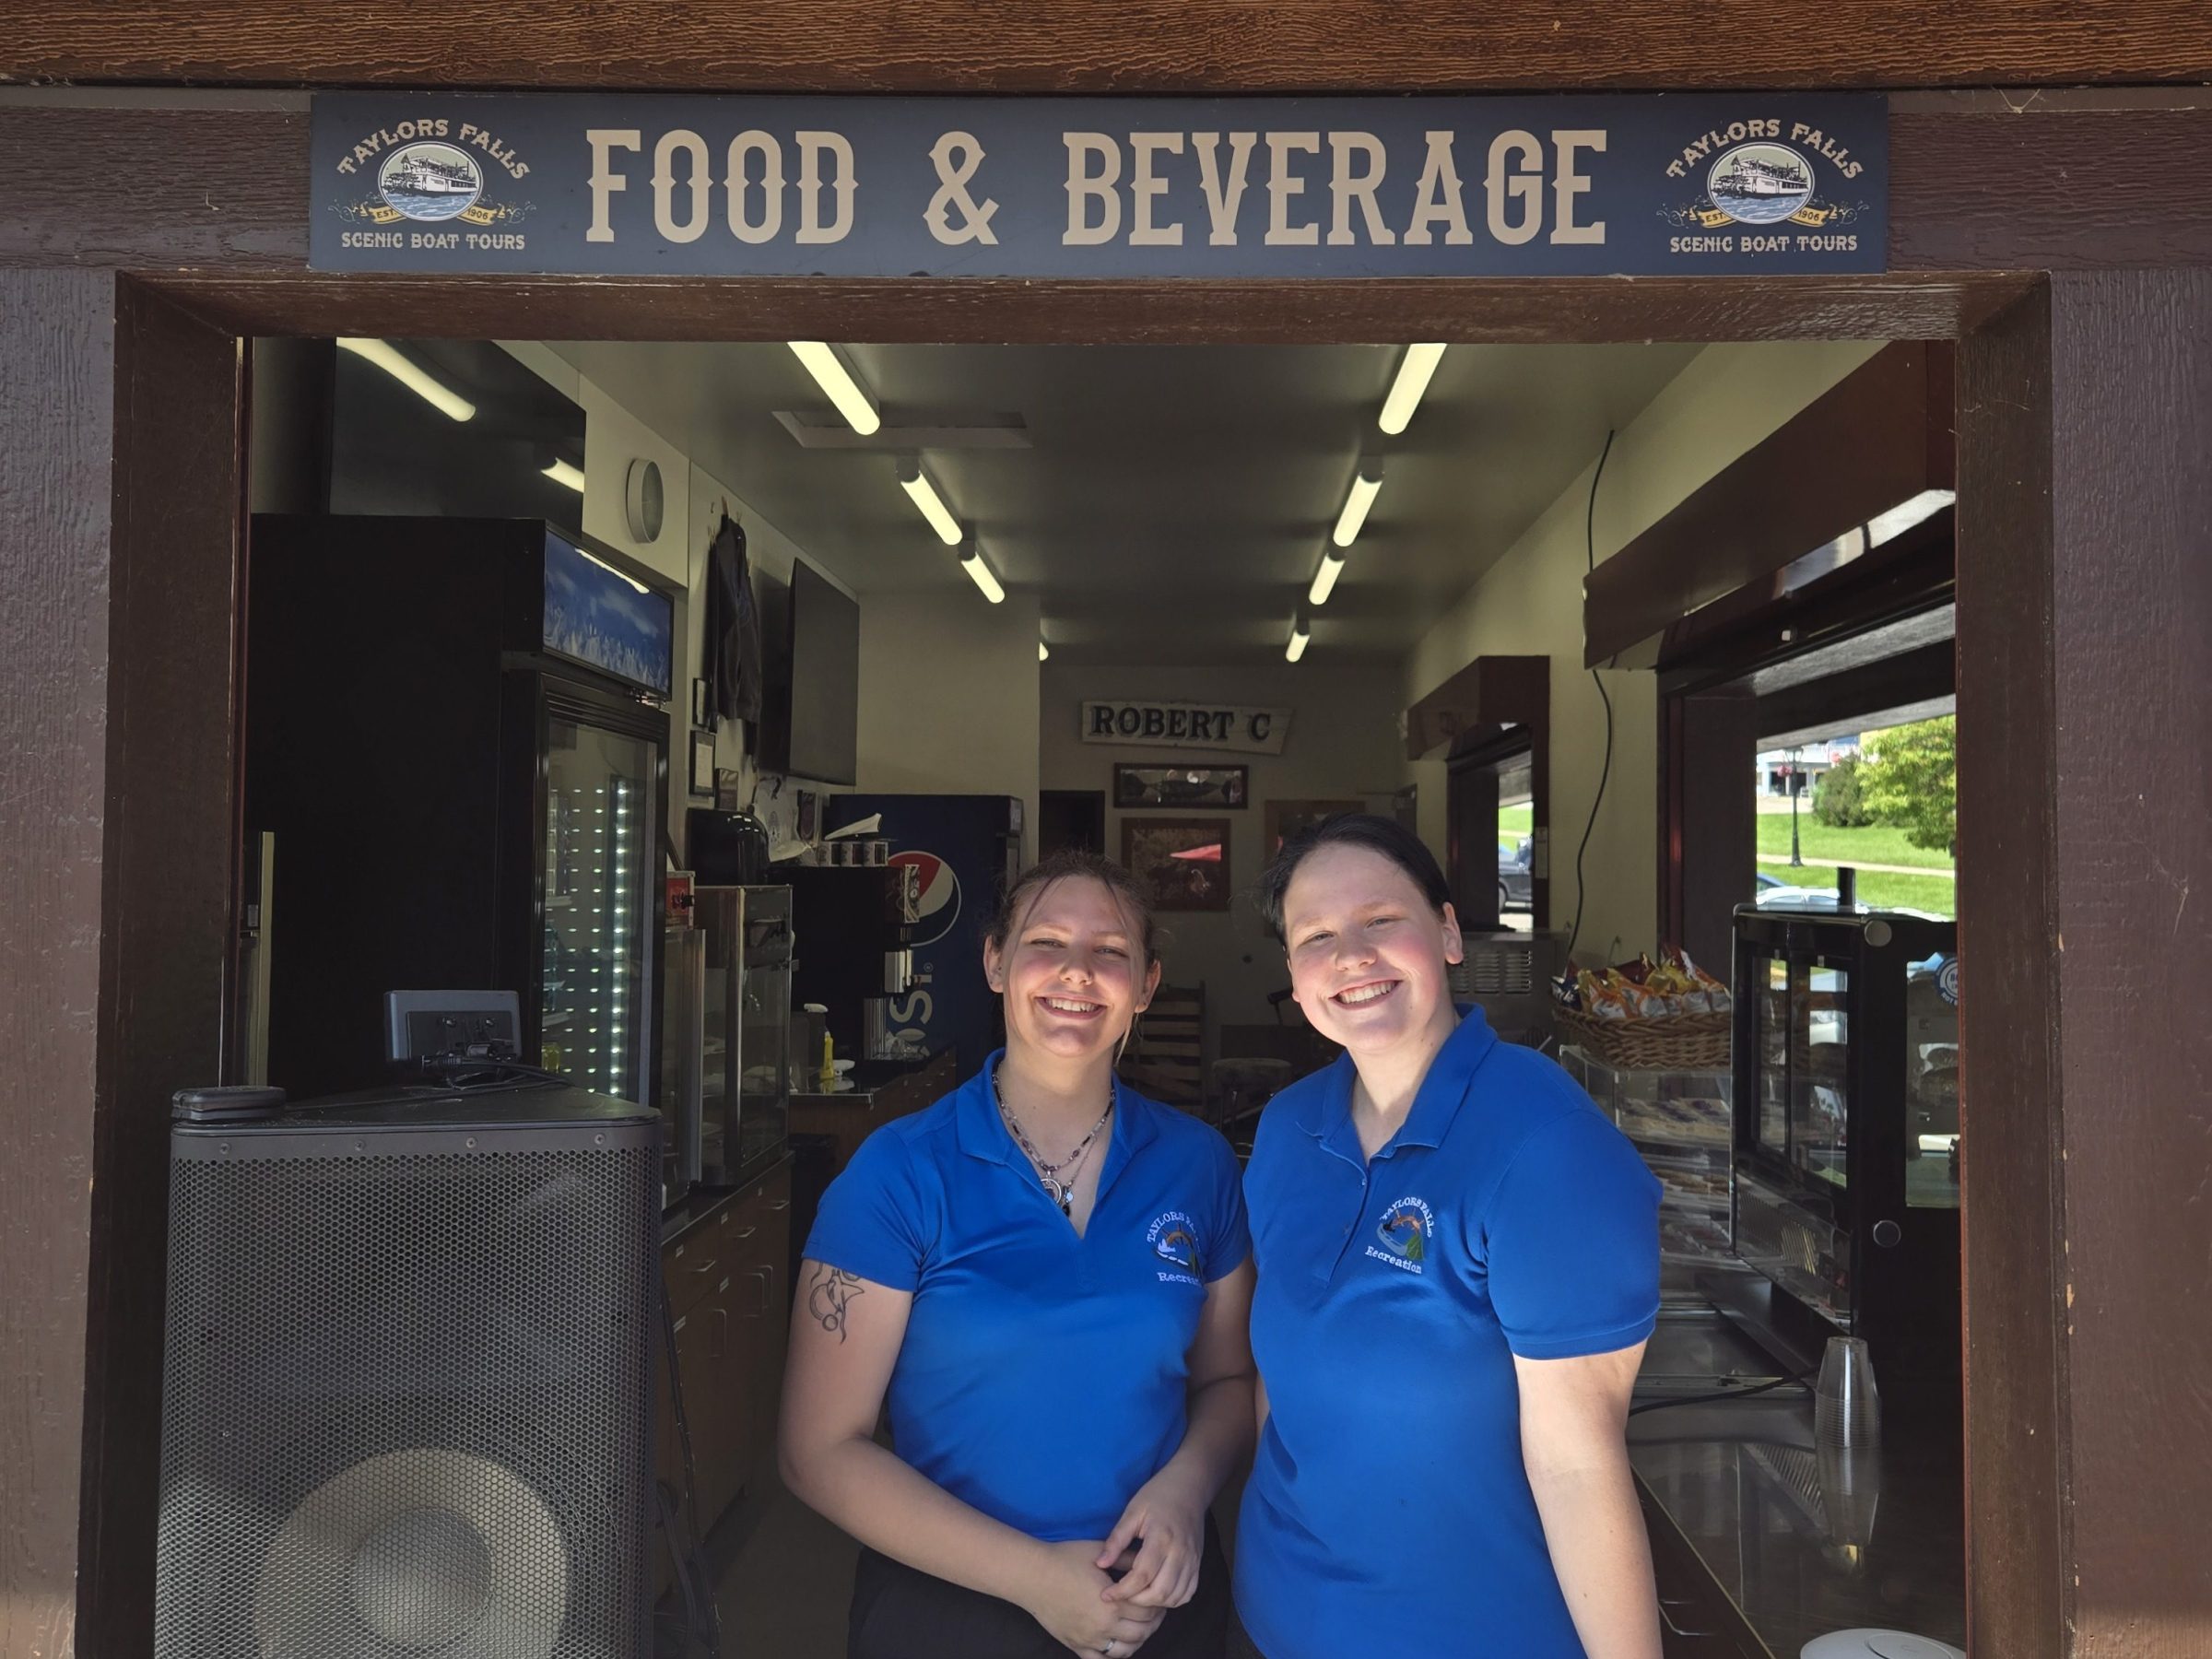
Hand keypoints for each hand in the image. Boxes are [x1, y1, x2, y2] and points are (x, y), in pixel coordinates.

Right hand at [1019, 1539, 1166, 1655]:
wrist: (1033, 1574)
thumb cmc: (1064, 1558)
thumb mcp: (1098, 1553)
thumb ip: (1125, 1558)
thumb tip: (1147, 1559)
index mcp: (1113, 1602)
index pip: (1148, 1611)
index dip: (1157, 1603)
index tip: (1157, 1596)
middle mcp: (1104, 1625)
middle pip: (1141, 1633)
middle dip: (1152, 1623)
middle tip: (1154, 1612)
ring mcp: (1089, 1639)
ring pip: (1125, 1651)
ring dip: (1137, 1641)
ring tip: (1138, 1627)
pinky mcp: (1075, 1645)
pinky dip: (1113, 1655)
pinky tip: (1117, 1643)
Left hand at [1096, 1469, 1206, 1609]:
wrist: (1189, 1487)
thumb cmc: (1157, 1496)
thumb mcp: (1132, 1511)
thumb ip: (1117, 1539)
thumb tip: (1100, 1564)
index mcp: (1161, 1538)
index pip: (1141, 1576)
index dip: (1122, 1590)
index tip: (1106, 1595)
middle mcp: (1180, 1553)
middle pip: (1160, 1592)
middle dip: (1137, 1601)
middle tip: (1121, 1596)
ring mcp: (1192, 1560)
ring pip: (1175, 1597)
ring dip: (1154, 1603)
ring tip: (1137, 1596)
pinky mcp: (1198, 1564)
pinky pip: (1188, 1593)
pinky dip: (1172, 1600)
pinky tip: (1157, 1593)